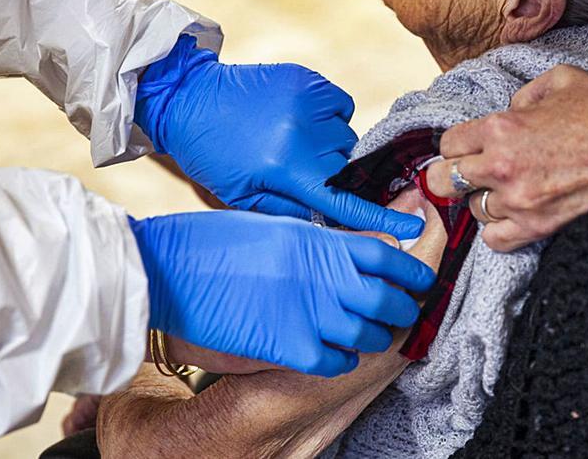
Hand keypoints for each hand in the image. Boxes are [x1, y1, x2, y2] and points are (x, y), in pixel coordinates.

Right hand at [130, 211, 435, 376]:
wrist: (166, 269)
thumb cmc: (210, 243)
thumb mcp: (273, 226)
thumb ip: (315, 241)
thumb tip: (349, 249)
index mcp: (317, 240)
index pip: (388, 254)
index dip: (413, 268)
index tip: (421, 277)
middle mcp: (322, 274)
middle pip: (389, 298)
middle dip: (403, 309)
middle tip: (402, 313)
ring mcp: (308, 311)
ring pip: (370, 335)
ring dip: (376, 338)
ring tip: (370, 336)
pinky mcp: (288, 345)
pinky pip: (336, 362)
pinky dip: (342, 361)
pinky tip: (335, 355)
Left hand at [134, 35, 423, 238]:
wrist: (189, 99)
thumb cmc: (213, 156)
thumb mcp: (245, 198)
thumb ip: (294, 213)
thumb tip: (335, 227)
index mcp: (285, 168)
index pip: (343, 202)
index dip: (380, 219)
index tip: (413, 230)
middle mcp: (302, 133)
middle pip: (347, 166)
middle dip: (335, 175)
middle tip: (305, 171)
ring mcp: (307, 101)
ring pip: (345, 137)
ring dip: (330, 146)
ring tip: (293, 142)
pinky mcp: (308, 79)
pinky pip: (340, 106)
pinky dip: (328, 117)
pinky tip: (298, 119)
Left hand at [425, 65, 587, 251]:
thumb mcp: (562, 80)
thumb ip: (523, 93)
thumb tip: (509, 110)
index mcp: (502, 127)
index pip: (448, 143)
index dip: (457, 144)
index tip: (470, 146)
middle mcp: (501, 166)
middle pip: (444, 181)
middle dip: (453, 174)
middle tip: (473, 172)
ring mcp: (518, 201)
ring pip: (473, 210)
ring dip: (485, 200)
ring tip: (509, 190)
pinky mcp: (537, 228)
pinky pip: (494, 240)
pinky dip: (498, 230)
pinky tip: (513, 215)